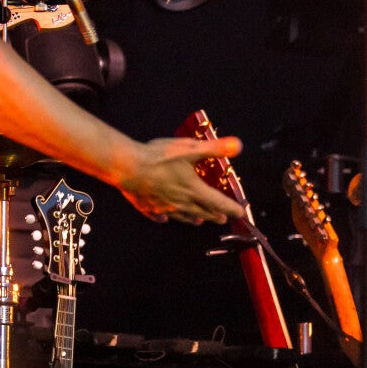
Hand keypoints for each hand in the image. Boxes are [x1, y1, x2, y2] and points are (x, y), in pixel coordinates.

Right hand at [113, 135, 245, 224]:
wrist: (127, 166)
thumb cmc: (158, 157)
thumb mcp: (190, 149)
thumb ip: (215, 148)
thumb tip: (238, 146)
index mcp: (193, 189)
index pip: (218, 202)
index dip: (231, 208)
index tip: (239, 213)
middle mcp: (181, 201)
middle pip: (202, 212)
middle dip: (214, 215)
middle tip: (222, 219)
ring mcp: (163, 206)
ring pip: (182, 216)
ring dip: (193, 218)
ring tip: (199, 221)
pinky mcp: (147, 206)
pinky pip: (158, 215)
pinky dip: (164, 217)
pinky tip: (165, 218)